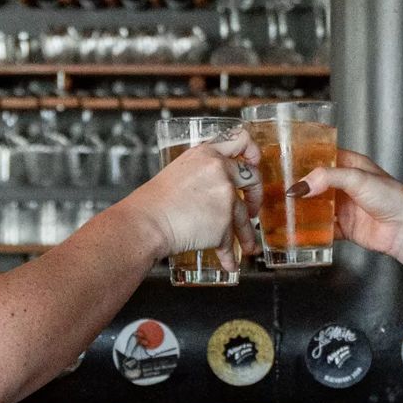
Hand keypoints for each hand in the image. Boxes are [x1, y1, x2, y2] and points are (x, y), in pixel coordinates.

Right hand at [126, 126, 262, 270]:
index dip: (253, 152)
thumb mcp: (180, 171)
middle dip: (255, 196)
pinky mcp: (223, 223)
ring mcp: (225, 196)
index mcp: (207, 154)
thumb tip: (217, 187)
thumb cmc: (155, 202)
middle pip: (252, 178)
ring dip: (247, 234)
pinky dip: (230, 254)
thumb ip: (203, 172)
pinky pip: (231, 240)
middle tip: (251, 208)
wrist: (147, 223)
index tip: (254, 164)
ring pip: (244, 217)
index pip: (241, 140)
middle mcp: (220, 170)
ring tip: (247, 246)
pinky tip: (230, 262)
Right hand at [288, 146, 402, 262]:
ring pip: (317, 207)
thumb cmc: (392, 198)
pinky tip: (300, 231)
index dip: (306, 160)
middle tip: (279, 188)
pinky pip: (324, 229)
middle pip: (317, 184)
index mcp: (352, 166)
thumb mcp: (357, 178)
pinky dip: (312, 231)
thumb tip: (302, 185)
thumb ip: (327, 178)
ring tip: (284, 209)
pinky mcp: (345, 228)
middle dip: (300, 187)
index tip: (286, 163)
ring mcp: (345, 207)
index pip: (324, 158)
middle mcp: (347, 186)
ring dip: (303, 209)